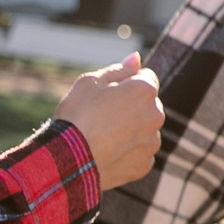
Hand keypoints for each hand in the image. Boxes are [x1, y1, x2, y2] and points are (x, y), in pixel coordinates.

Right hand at [56, 52, 163, 188]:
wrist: (67, 161)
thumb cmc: (77, 116)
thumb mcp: (90, 82)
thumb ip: (119, 69)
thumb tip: (137, 58)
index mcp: (144, 91)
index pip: (146, 77)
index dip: (126, 83)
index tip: (107, 94)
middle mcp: (156, 116)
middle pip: (148, 105)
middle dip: (131, 107)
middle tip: (102, 116)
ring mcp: (151, 143)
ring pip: (144, 130)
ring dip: (131, 130)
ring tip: (102, 137)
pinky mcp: (144, 165)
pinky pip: (139, 153)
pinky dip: (127, 153)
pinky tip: (107, 153)